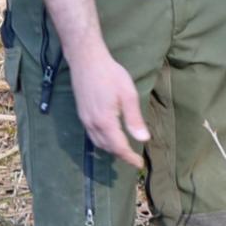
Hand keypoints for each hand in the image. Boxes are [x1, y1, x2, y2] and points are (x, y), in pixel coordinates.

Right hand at [74, 50, 149, 165]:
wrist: (86, 60)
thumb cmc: (111, 75)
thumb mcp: (128, 95)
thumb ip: (134, 119)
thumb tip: (143, 139)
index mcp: (105, 121)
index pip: (119, 147)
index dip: (129, 158)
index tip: (139, 164)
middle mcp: (92, 124)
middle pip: (107, 147)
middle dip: (120, 155)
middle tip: (133, 158)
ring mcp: (84, 119)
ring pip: (97, 143)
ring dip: (110, 149)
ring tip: (124, 150)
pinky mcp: (81, 114)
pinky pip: (91, 135)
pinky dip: (102, 141)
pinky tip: (109, 137)